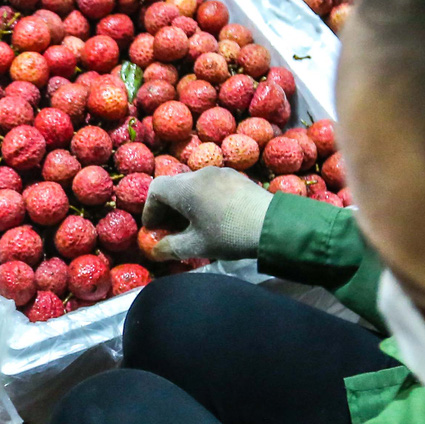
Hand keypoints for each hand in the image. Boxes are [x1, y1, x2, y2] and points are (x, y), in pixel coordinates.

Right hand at [140, 168, 273, 261]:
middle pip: (174, 186)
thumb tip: (155, 250)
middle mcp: (201, 173)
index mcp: (186, 187)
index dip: (150, 210)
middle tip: (171, 231)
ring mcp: (221, 172)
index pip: (156, 190)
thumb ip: (170, 248)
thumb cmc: (229, 235)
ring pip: (194, 185)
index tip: (154, 229)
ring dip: (187, 204)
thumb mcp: (197, 246)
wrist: (273, 225)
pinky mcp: (237, 177)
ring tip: (194, 225)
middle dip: (168, 208)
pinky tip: (215, 217)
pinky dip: (204, 198)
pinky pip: (212, 185)